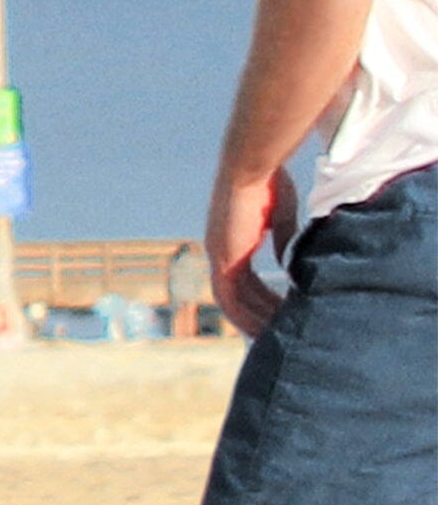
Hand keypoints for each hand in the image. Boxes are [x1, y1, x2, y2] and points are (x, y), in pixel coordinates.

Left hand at [207, 164, 298, 338]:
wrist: (252, 164)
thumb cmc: (268, 182)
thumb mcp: (279, 215)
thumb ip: (281, 238)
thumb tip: (286, 263)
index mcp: (232, 240)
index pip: (243, 280)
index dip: (261, 300)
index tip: (282, 316)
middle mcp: (219, 249)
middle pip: (237, 296)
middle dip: (258, 317)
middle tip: (282, 337)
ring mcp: (218, 253)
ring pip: (232, 302)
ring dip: (255, 321)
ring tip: (279, 339)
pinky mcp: (223, 256)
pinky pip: (229, 297)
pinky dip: (245, 316)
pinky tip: (268, 329)